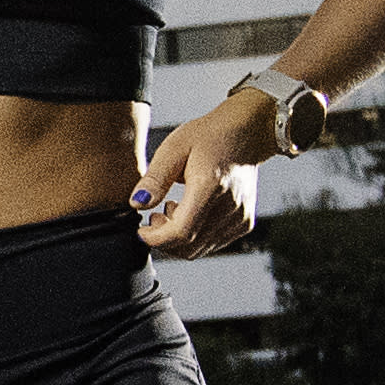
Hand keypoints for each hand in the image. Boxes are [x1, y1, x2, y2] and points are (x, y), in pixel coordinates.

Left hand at [131, 96, 273, 256]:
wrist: (246, 134)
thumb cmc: (209, 137)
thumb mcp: (173, 149)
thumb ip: (155, 179)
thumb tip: (138, 203)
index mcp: (210, 187)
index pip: (181, 232)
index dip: (156, 238)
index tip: (141, 230)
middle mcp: (230, 207)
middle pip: (189, 247)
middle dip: (164, 239)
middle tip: (155, 216)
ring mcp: (240, 218)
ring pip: (200, 249)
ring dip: (178, 238)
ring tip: (172, 209)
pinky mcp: (245, 223)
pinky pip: (213, 243)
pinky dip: (195, 236)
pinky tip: (190, 212)